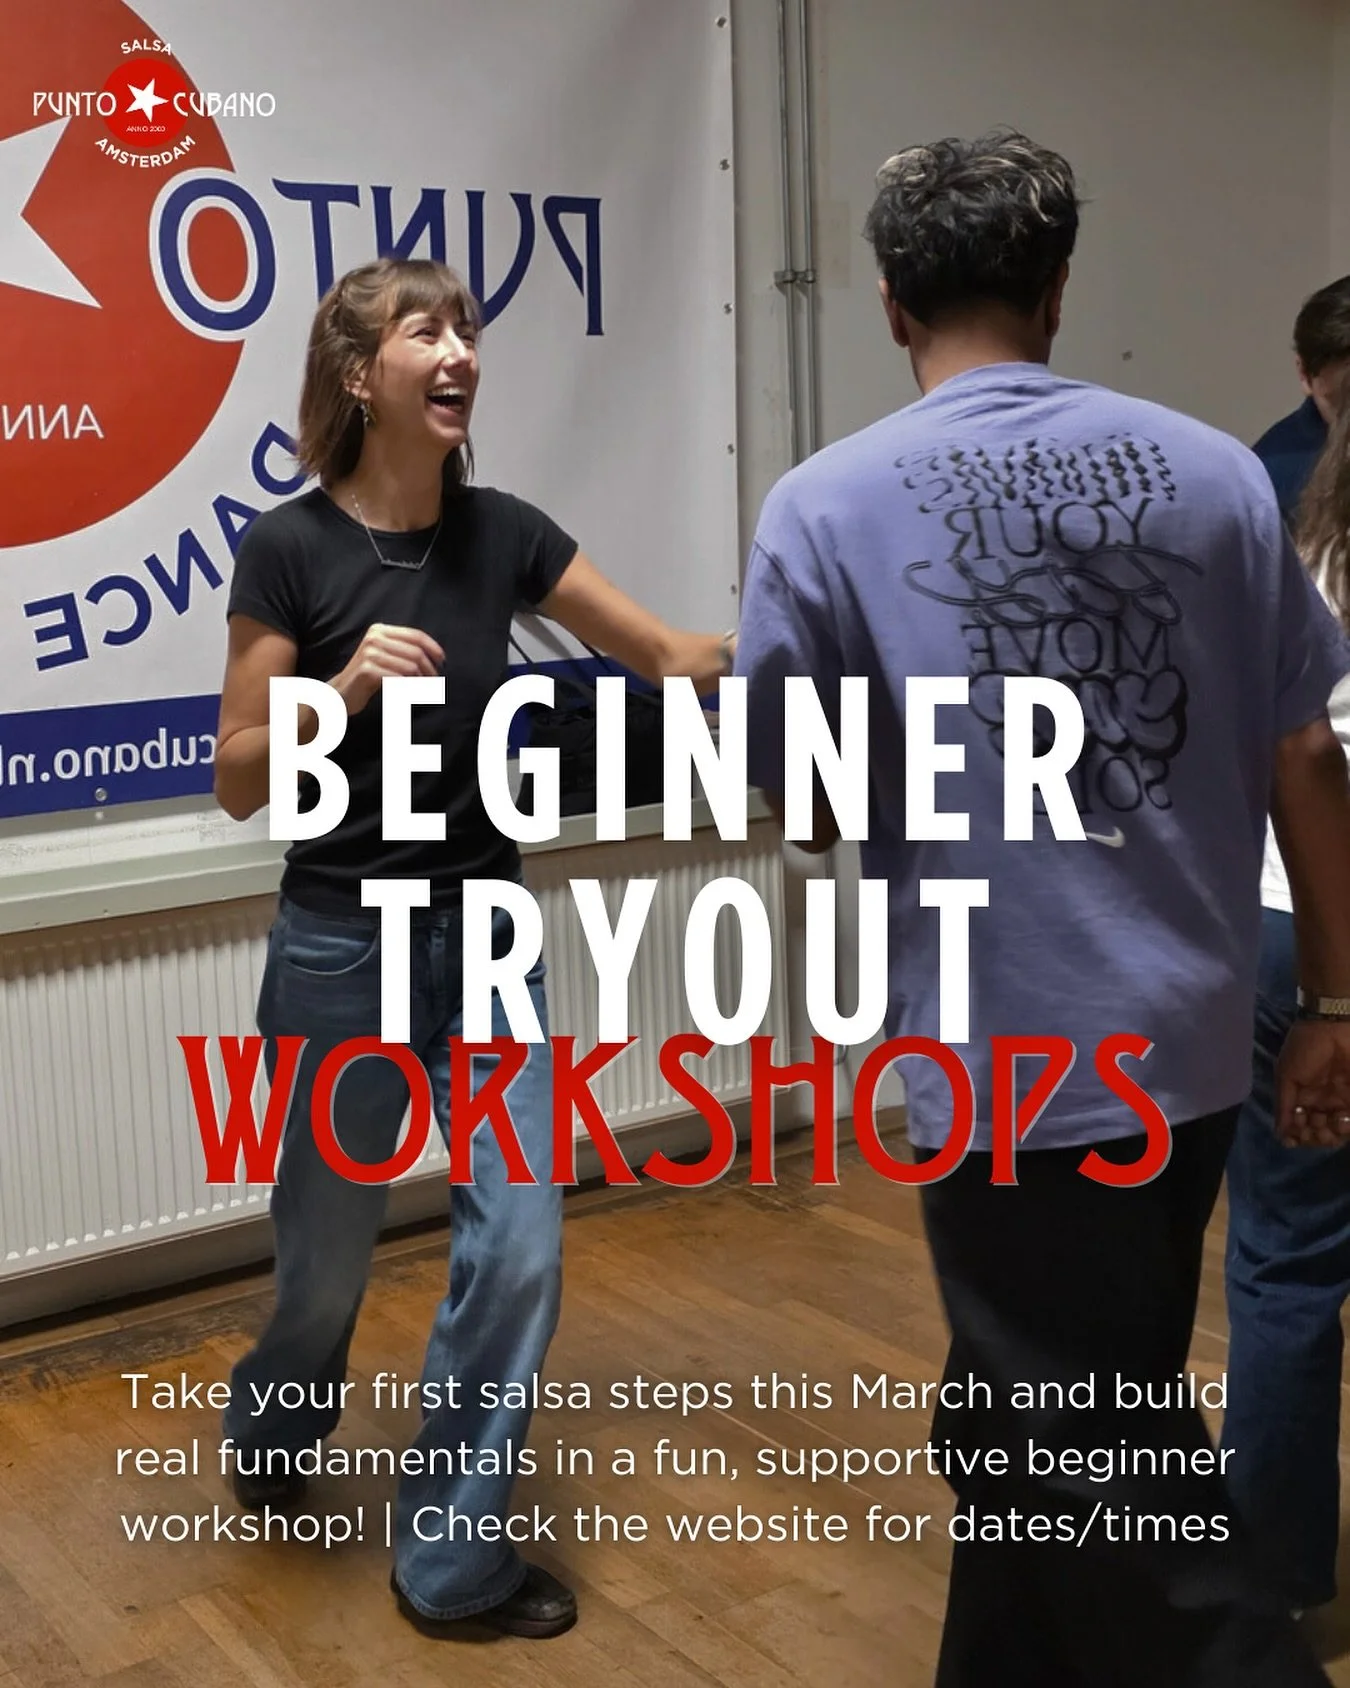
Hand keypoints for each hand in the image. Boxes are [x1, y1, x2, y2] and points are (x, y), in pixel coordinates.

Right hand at [330, 623, 443, 714]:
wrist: (342, 692)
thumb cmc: (369, 676)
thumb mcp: (386, 656)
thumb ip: (405, 650)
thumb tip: (437, 655)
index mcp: (380, 630)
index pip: (416, 635)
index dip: (433, 648)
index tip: (442, 662)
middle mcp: (374, 638)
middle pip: (416, 652)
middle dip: (430, 669)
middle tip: (434, 682)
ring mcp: (370, 653)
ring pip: (410, 667)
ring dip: (421, 681)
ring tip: (424, 690)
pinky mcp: (367, 670)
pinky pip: (399, 679)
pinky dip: (409, 688)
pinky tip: (411, 694)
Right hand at [1275, 1018, 1349, 1144]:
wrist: (1332, 1027)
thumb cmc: (1304, 1049)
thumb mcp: (1286, 1076)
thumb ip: (1284, 1106)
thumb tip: (1280, 1135)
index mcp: (1302, 1098)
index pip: (1299, 1126)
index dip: (1297, 1136)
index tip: (1293, 1138)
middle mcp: (1322, 1103)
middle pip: (1318, 1132)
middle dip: (1314, 1137)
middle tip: (1312, 1130)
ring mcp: (1340, 1100)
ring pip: (1336, 1130)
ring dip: (1330, 1135)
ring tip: (1327, 1125)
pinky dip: (1345, 1126)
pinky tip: (1339, 1119)